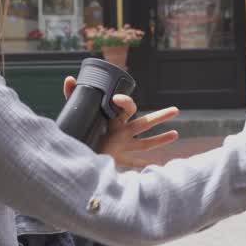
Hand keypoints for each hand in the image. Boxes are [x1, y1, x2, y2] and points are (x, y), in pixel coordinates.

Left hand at [63, 77, 180, 168]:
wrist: (74, 152)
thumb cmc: (76, 130)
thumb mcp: (75, 112)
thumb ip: (72, 95)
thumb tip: (70, 78)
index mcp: (113, 120)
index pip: (126, 108)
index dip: (125, 102)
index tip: (116, 98)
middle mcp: (121, 132)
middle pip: (144, 123)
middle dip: (159, 117)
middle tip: (175, 110)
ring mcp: (122, 147)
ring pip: (145, 144)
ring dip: (160, 140)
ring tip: (175, 134)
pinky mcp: (118, 160)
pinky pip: (135, 164)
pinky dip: (145, 167)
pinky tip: (157, 167)